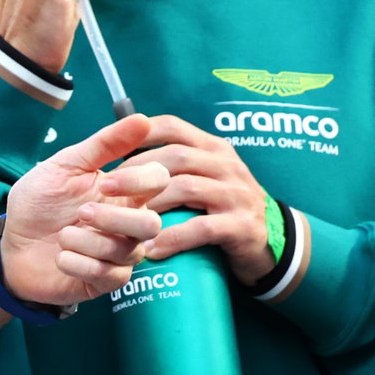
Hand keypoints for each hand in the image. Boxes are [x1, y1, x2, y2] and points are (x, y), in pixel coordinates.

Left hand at [0, 114, 167, 307]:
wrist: (11, 244)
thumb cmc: (40, 202)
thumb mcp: (65, 166)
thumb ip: (104, 144)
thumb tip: (143, 119)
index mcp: (122, 192)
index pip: (158, 181)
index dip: (140, 180)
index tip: (107, 181)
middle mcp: (126, 223)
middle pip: (151, 224)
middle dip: (115, 219)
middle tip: (80, 212)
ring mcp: (118, 254)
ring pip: (130, 251)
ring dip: (90, 242)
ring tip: (63, 235)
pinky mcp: (105, 281)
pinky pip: (110, 276)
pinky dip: (79, 264)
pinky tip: (60, 256)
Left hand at [119, 114, 275, 282]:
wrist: (268, 244)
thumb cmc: (220, 206)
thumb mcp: (202, 176)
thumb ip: (171, 163)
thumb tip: (119, 151)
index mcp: (212, 147)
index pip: (172, 126)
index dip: (138, 134)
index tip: (110, 150)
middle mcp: (226, 164)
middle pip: (175, 157)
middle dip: (136, 172)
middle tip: (106, 188)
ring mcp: (237, 194)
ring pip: (186, 189)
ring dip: (151, 204)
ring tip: (124, 219)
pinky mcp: (242, 226)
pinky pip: (202, 228)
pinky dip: (173, 238)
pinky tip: (151, 248)